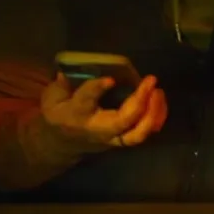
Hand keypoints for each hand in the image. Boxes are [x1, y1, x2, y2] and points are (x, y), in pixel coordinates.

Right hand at [40, 73, 167, 148]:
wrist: (62, 143)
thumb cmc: (60, 113)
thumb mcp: (52, 98)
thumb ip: (60, 85)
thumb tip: (69, 70)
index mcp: (75, 114)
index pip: (85, 101)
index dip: (97, 89)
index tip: (111, 79)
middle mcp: (96, 128)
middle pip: (120, 121)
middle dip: (138, 103)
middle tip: (150, 80)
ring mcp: (112, 138)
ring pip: (136, 134)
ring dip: (152, 113)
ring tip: (158, 91)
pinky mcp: (123, 140)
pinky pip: (144, 133)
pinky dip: (157, 118)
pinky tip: (160, 100)